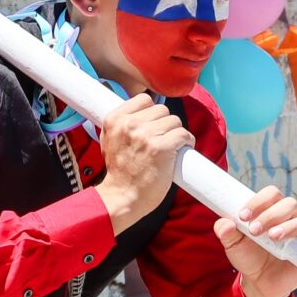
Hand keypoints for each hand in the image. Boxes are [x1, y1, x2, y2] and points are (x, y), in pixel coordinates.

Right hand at [93, 95, 191, 230]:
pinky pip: (184, 134)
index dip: (152, 113)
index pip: (144, 99)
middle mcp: (130, 124)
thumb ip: (122, 123)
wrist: (122, 197)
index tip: (153, 126)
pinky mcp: (162, 148)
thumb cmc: (119, 171)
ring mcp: (146, 135)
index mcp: (115, 119)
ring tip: (171, 147)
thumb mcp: (109, 139)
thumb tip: (142, 109)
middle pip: (162, 109)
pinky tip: (181, 150)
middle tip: (162, 140)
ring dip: (176, 133)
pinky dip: (187, 142)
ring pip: (175, 121)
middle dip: (165, 124)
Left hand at [216, 184, 296, 296]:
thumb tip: (226, 223)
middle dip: (271, 215)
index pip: (271, 194)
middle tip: (254, 231)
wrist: (259, 282)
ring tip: (273, 238)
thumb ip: (225, 232)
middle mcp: (291, 217)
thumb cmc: (248, 256)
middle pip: (290, 204)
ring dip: (292, 226)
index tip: (242, 216)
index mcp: (272, 209)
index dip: (258, 202)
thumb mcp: (232, 245)